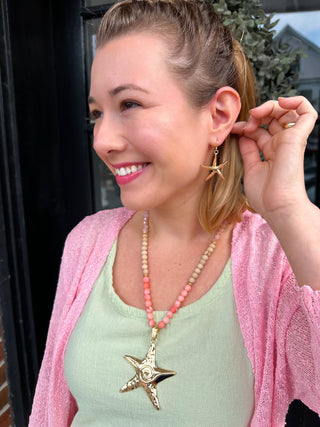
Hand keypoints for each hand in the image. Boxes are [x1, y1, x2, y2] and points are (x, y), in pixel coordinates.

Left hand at [232, 96, 317, 218]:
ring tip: (258, 114)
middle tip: (247, 121)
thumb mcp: (250, 168)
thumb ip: (248, 150)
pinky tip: (281, 103)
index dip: (246, 124)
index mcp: (270, 152)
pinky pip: (307, 112)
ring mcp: (290, 140)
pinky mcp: (298, 137)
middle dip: (257, 114)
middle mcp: (281, 144)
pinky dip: (297, 102)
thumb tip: (243, 134)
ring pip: (287, 111)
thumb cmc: (265, 196)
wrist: (277, 206)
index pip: (260, 129)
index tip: (234, 128)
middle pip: (272, 118)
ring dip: (271, 106)